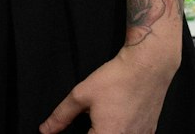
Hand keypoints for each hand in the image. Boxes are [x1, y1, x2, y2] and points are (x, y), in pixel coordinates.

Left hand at [39, 49, 174, 133]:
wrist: (147, 67)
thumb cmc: (116, 79)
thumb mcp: (80, 96)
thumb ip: (61, 116)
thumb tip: (46, 130)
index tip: (72, 130)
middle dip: (92, 132)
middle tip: (90, 120)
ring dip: (105, 131)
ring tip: (103, 119)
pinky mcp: (149, 131)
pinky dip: (121, 130)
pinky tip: (117, 119)